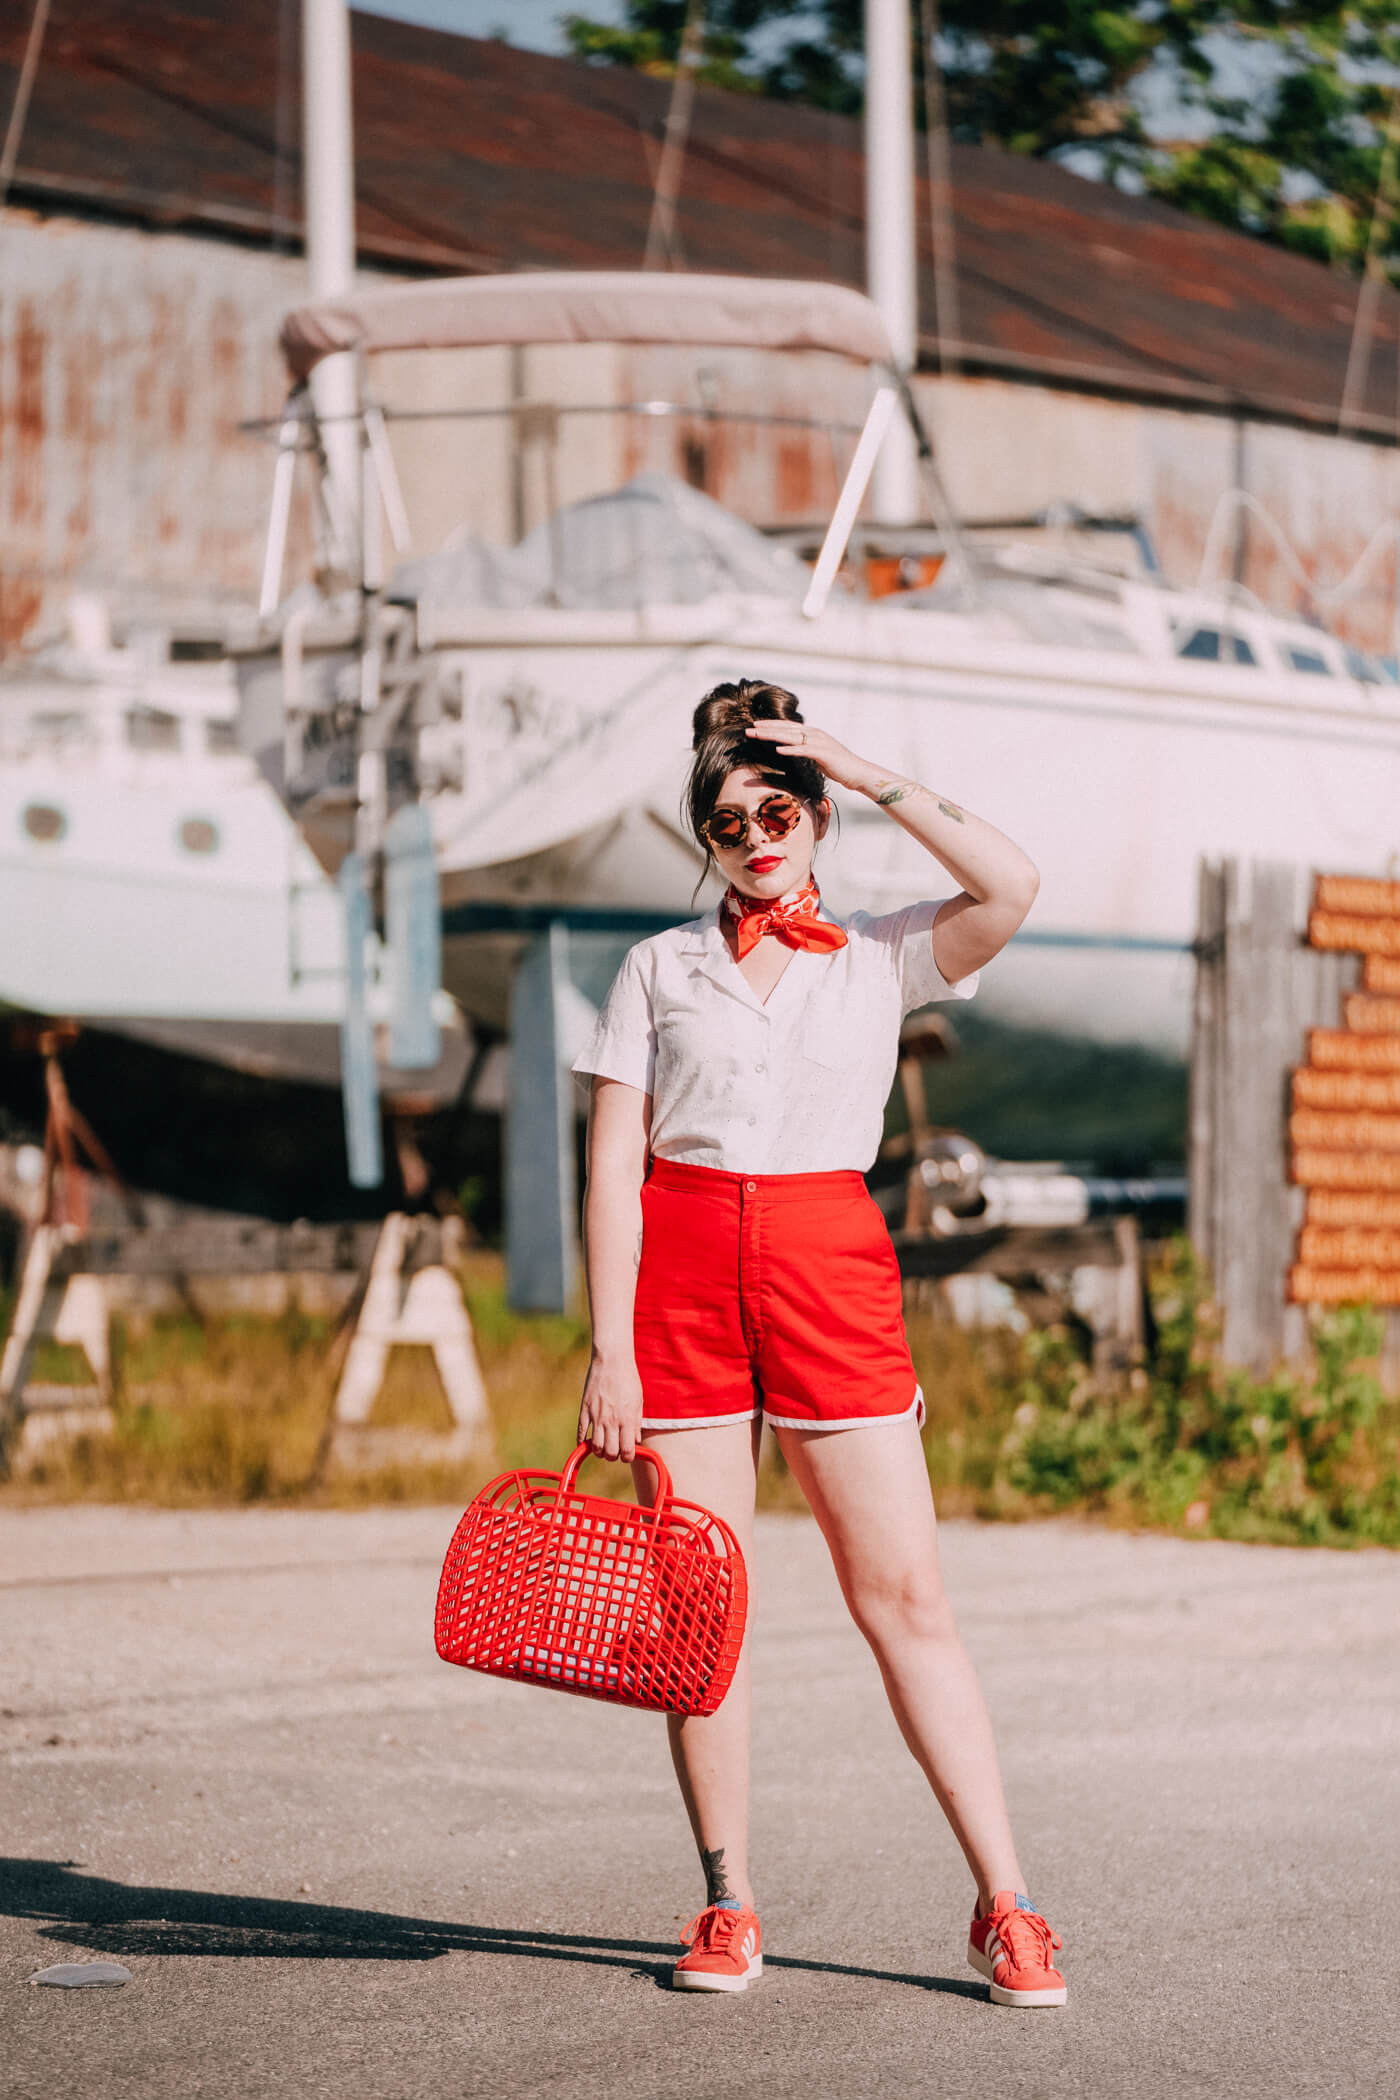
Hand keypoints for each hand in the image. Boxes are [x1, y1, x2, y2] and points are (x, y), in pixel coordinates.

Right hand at [577, 1350, 644, 1462]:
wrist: (612, 1360)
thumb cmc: (628, 1379)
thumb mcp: (639, 1401)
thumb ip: (637, 1423)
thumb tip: (635, 1441)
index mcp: (627, 1419)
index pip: (627, 1451)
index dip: (628, 1456)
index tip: (627, 1453)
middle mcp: (612, 1420)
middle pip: (610, 1453)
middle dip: (613, 1456)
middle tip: (614, 1450)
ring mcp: (596, 1416)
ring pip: (595, 1447)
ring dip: (599, 1451)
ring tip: (603, 1445)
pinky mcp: (585, 1409)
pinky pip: (581, 1432)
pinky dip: (582, 1441)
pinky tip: (586, 1442)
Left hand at [744, 718, 882, 794]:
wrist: (857, 772)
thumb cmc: (837, 767)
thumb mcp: (817, 757)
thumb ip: (805, 752)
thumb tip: (791, 753)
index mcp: (812, 733)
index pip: (787, 726)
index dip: (770, 725)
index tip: (755, 726)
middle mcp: (815, 733)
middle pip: (785, 729)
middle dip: (766, 728)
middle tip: (749, 729)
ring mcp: (819, 742)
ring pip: (791, 736)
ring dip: (772, 735)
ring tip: (757, 735)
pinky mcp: (824, 753)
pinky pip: (804, 750)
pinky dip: (791, 749)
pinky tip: (778, 749)